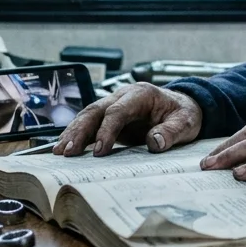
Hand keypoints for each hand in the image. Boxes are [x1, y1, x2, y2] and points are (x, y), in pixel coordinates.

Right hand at [52, 83, 202, 156]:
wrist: (182, 108)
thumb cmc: (184, 114)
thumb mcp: (186, 123)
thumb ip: (172, 132)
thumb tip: (155, 142)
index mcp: (140, 94)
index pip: (117, 111)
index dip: (107, 130)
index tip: (100, 150)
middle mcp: (122, 97)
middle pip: (95, 110)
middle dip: (79, 130)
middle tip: (67, 151)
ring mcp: (114, 106)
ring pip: (88, 116)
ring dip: (72, 133)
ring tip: (59, 152)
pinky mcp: (109, 119)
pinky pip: (90, 125)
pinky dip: (77, 135)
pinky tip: (65, 148)